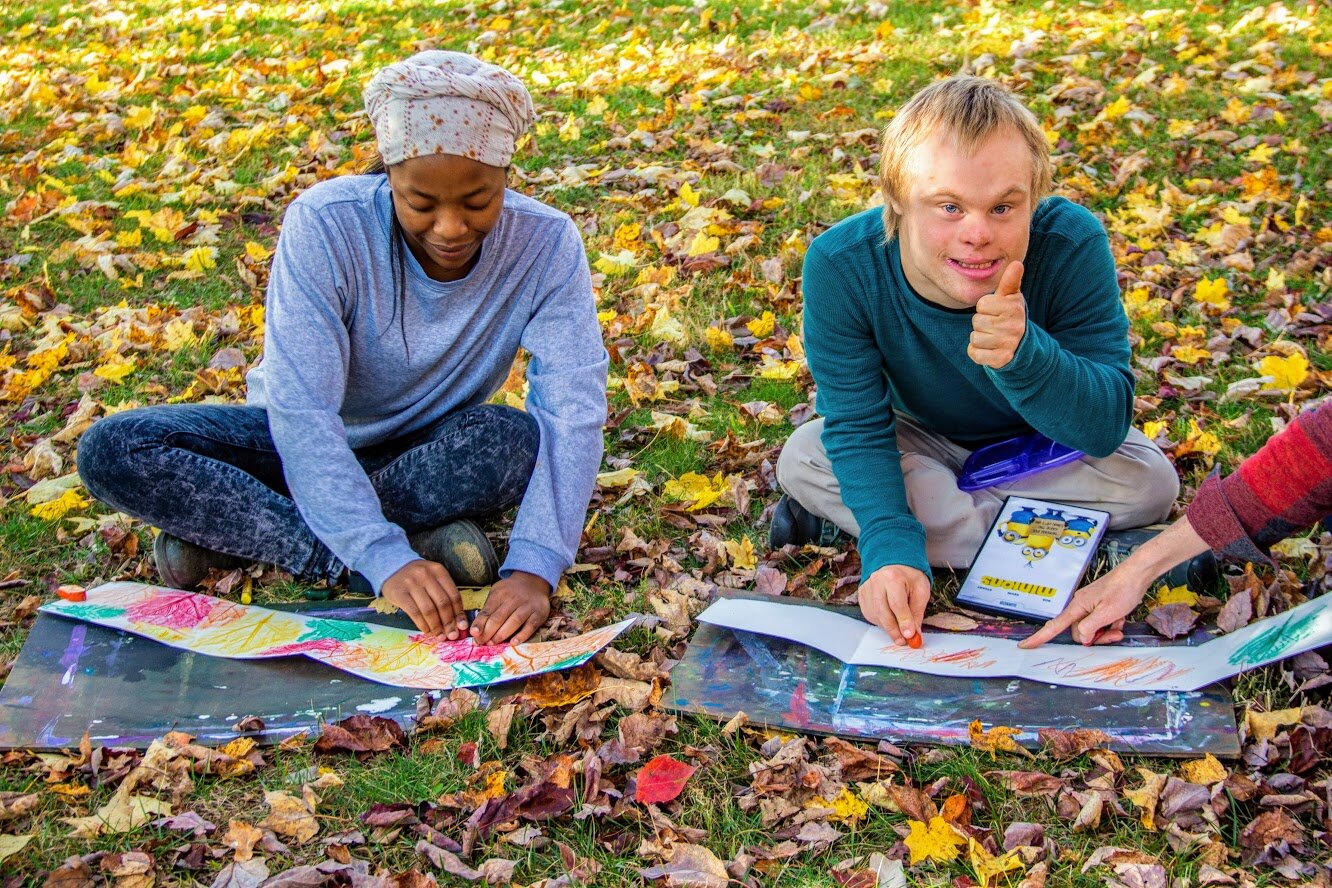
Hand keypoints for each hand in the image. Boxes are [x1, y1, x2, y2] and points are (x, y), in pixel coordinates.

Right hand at [382, 559, 467, 639]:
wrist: (392, 569)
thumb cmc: (418, 578)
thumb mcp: (433, 579)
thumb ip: (444, 595)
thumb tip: (457, 621)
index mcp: (438, 571)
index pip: (454, 595)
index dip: (459, 613)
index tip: (462, 626)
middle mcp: (426, 575)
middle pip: (442, 603)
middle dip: (449, 622)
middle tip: (452, 635)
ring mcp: (411, 583)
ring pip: (429, 610)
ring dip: (436, 626)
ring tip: (439, 636)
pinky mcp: (399, 593)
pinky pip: (414, 612)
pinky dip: (422, 624)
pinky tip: (427, 631)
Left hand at [470, 571, 550, 644]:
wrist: (533, 581)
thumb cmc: (510, 591)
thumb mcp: (497, 593)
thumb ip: (488, 609)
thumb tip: (477, 629)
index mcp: (500, 594)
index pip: (487, 611)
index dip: (479, 624)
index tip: (474, 634)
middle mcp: (514, 599)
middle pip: (499, 618)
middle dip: (488, 632)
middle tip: (481, 643)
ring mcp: (528, 606)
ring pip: (514, 622)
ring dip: (501, 635)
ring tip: (492, 643)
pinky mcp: (539, 614)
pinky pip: (530, 626)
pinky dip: (522, 636)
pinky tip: (513, 643)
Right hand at [857, 564, 930, 645]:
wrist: (893, 564)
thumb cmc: (909, 577)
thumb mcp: (921, 590)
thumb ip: (917, 612)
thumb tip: (914, 633)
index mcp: (893, 577)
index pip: (897, 603)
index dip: (904, 621)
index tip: (910, 635)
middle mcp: (876, 582)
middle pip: (882, 611)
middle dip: (894, 630)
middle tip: (903, 641)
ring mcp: (866, 589)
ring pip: (876, 615)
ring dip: (888, 627)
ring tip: (899, 631)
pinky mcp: (862, 596)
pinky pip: (871, 615)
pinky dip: (881, 622)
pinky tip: (890, 619)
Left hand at [968, 260, 1025, 368]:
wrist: (1021, 345)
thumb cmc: (1010, 316)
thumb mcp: (1011, 298)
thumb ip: (1011, 281)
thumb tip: (1016, 263)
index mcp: (1014, 308)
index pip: (982, 304)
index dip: (985, 307)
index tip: (996, 311)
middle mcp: (1014, 326)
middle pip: (977, 321)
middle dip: (982, 323)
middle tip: (994, 325)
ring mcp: (1008, 344)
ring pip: (974, 338)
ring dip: (979, 338)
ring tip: (993, 337)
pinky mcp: (1001, 359)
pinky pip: (975, 353)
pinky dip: (977, 352)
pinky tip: (989, 349)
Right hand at [1019, 571, 1143, 647]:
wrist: (1137, 574)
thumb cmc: (1122, 590)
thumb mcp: (1107, 612)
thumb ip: (1090, 627)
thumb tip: (1081, 637)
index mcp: (1078, 606)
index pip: (1054, 626)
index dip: (1040, 637)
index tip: (1025, 646)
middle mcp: (1080, 606)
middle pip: (1080, 631)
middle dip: (1096, 637)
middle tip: (1114, 634)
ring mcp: (1090, 605)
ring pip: (1092, 628)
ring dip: (1105, 631)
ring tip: (1119, 626)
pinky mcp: (1099, 605)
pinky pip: (1100, 622)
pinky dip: (1110, 624)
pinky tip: (1120, 619)